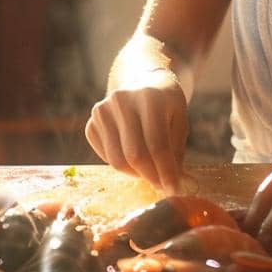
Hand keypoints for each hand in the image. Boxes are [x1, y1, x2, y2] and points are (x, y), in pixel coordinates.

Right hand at [85, 68, 189, 192]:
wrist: (141, 82)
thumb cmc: (166, 105)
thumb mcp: (179, 121)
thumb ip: (176, 152)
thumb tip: (178, 186)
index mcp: (150, 97)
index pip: (157, 144)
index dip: (166, 171)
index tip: (174, 189)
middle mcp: (122, 100)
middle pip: (135, 155)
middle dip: (151, 176)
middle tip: (161, 185)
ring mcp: (103, 110)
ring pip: (117, 160)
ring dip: (136, 174)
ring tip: (149, 171)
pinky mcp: (92, 122)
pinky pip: (105, 157)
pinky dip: (121, 165)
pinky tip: (133, 158)